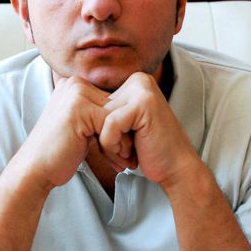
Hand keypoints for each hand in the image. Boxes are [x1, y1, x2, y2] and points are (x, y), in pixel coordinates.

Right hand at [9, 77, 133, 190]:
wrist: (34, 169)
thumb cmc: (58, 154)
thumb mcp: (81, 128)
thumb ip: (97, 116)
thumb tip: (131, 117)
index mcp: (74, 86)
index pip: (113, 102)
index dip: (121, 129)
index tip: (124, 152)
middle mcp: (75, 84)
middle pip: (117, 107)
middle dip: (125, 135)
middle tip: (129, 160)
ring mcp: (76, 93)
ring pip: (117, 116)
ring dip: (124, 142)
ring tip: (125, 163)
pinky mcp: (80, 107)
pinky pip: (112, 124)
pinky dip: (117, 145)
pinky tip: (115, 162)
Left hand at [100, 72, 201, 187]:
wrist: (177, 170)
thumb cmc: (149, 151)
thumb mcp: (124, 127)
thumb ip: (106, 113)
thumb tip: (73, 104)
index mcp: (134, 82)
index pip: (98, 105)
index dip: (101, 131)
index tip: (117, 150)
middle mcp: (138, 80)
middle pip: (98, 111)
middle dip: (104, 138)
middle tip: (123, 156)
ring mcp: (142, 90)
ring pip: (101, 119)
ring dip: (109, 145)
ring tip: (127, 157)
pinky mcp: (142, 104)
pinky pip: (109, 126)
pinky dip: (113, 146)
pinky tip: (130, 155)